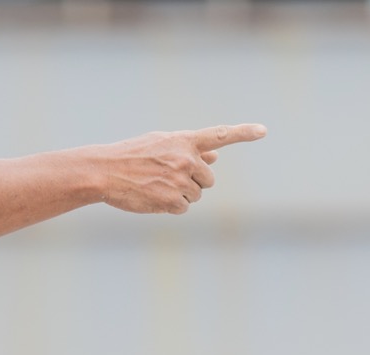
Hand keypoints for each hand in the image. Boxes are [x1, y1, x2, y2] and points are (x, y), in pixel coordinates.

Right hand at [99, 123, 266, 214]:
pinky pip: (183, 208)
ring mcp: (180, 180)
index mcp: (185, 141)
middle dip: (194, 182)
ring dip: (181, 195)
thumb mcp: (161, 144)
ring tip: (156, 187)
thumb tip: (216, 157)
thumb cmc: (131, 156)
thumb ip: (189, 149)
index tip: (263, 131)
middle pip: (208, 179)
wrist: (106, 172)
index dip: (244, 133)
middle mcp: (187, 159)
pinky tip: (154, 198)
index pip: (220, 135)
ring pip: (196, 195)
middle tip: (169, 179)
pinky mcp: (171, 200)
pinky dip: (171, 206)